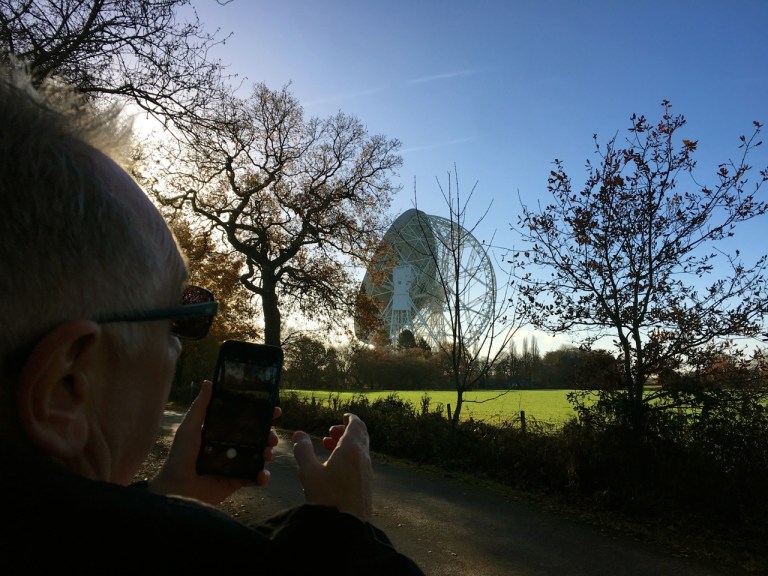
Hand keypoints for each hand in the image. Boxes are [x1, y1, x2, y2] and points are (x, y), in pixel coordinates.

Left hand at [148, 380, 280, 504]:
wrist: (178, 488)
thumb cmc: (180, 456)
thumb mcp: (190, 427)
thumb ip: (200, 406)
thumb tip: (208, 381)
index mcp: (222, 432)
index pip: (245, 420)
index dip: (261, 414)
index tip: (274, 410)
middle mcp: (231, 446)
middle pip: (257, 437)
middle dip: (269, 435)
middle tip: (272, 437)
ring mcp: (236, 464)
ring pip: (260, 456)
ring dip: (268, 453)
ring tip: (267, 454)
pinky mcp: (237, 481)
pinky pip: (255, 477)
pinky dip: (263, 476)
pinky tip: (262, 475)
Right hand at [292, 413, 372, 521]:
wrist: (348, 527)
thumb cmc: (328, 498)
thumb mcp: (309, 472)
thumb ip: (303, 450)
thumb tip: (299, 434)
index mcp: (351, 449)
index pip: (357, 424)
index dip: (350, 418)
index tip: (342, 416)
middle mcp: (363, 457)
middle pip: (360, 435)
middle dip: (345, 430)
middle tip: (330, 432)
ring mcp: (367, 472)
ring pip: (360, 449)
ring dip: (346, 444)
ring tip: (328, 447)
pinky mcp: (367, 484)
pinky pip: (361, 462)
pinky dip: (350, 457)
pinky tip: (335, 467)